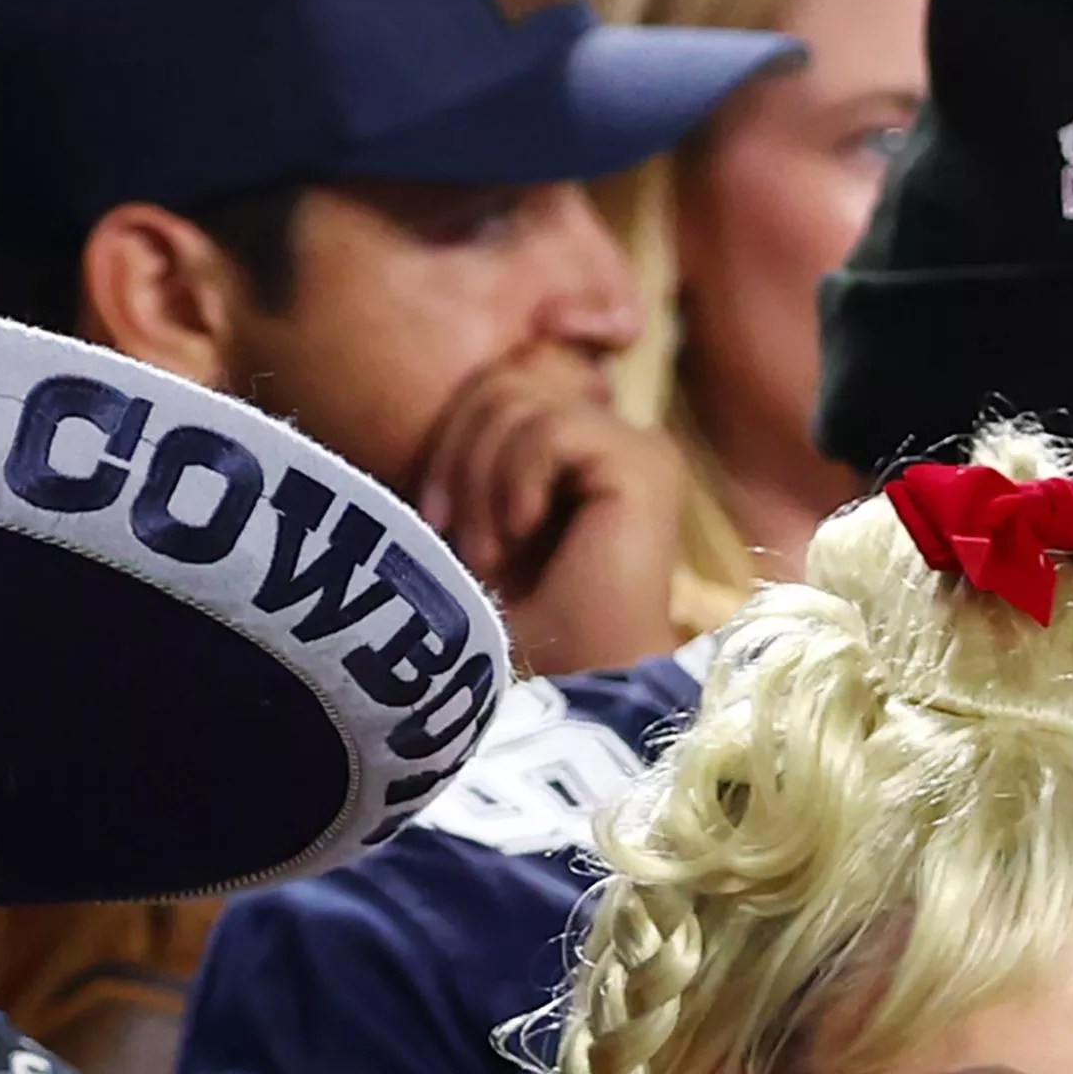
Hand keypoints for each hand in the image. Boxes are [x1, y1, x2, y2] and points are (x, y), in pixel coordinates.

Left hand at [414, 343, 685, 676]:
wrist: (577, 692)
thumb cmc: (521, 629)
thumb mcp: (474, 526)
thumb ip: (471, 457)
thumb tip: (444, 397)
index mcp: (578, 451)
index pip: (501, 384)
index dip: (450, 434)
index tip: (430, 516)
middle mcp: (613, 438)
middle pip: (504, 381)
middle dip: (456, 456)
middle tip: (450, 537)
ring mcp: (634, 446)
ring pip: (519, 402)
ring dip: (479, 482)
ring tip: (487, 554)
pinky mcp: (642, 463)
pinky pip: (550, 431)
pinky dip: (513, 483)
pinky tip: (519, 536)